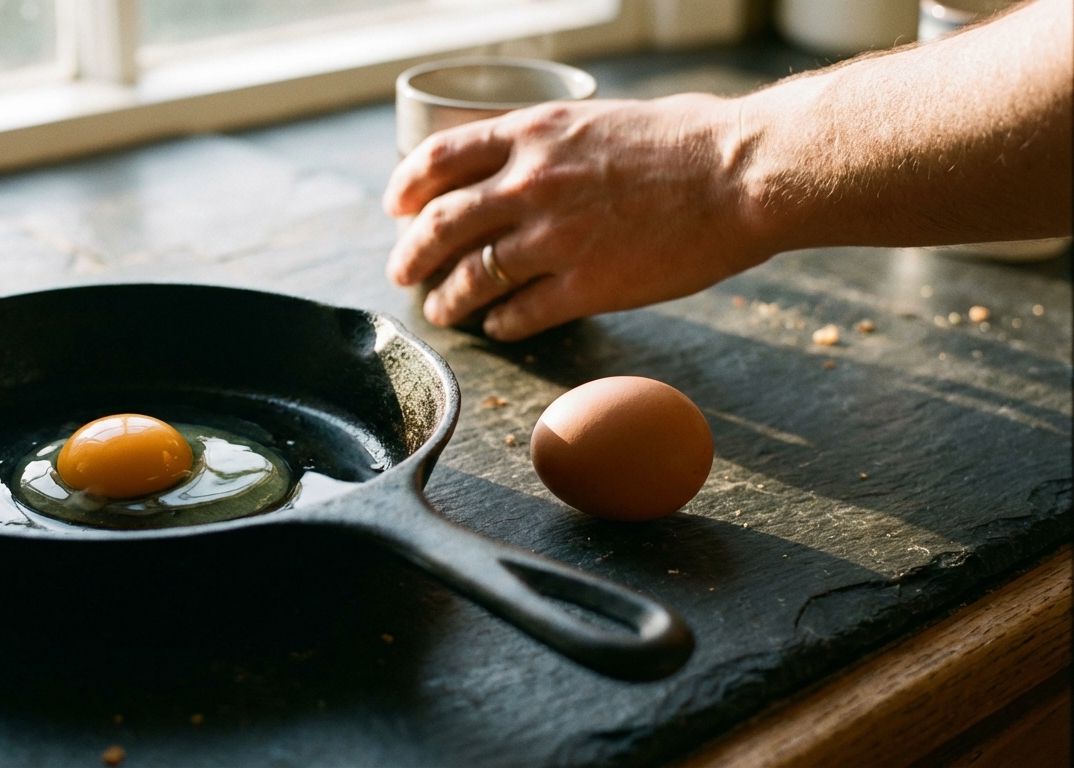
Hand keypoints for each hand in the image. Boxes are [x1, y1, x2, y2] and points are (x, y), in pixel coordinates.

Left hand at [383, 96, 773, 341]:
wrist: (744, 174)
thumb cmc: (688, 141)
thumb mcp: (600, 120)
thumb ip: (552, 143)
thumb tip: (524, 162)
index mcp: (533, 135)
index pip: (439, 159)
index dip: (406, 187)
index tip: (395, 207)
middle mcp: (530, 184)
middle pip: (440, 225)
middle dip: (410, 254)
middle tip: (401, 272)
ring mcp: (554, 239)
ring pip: (471, 278)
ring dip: (447, 299)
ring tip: (441, 311)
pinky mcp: (585, 287)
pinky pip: (520, 314)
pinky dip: (501, 324)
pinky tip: (499, 327)